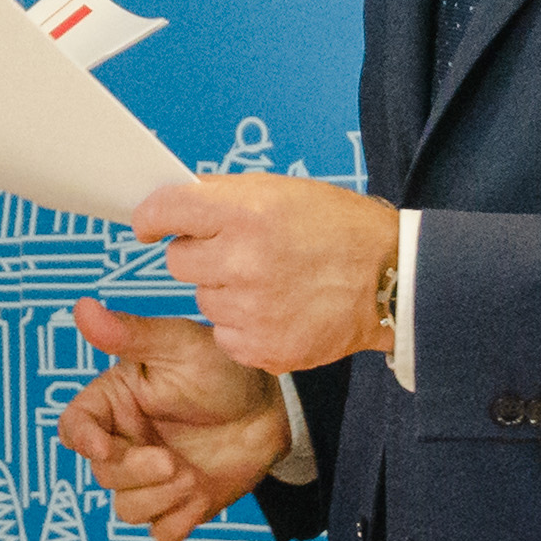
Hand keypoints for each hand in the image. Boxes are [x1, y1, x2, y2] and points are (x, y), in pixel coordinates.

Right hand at [57, 300, 288, 540]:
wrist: (274, 406)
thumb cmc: (223, 365)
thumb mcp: (178, 344)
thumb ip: (129, 334)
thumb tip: (81, 307)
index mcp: (115, 403)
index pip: (75, 427)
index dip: (82, 440)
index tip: (103, 447)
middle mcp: (126, 442)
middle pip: (103, 474)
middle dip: (136, 473)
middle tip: (173, 463)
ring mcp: (151, 477)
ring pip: (127, 508)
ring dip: (157, 499)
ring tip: (191, 478)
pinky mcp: (179, 503)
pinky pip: (162, 531)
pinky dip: (178, 519)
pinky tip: (200, 494)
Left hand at [132, 173, 394, 372]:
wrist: (391, 279)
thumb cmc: (338, 228)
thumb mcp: (281, 192)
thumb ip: (223, 196)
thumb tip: (169, 204)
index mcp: (245, 213)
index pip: (164, 212)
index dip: (151, 218)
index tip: (149, 224)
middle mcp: (243, 261)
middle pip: (176, 261)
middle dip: (199, 255)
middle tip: (238, 252)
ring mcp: (252, 309)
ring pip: (201, 300)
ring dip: (224, 291)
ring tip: (270, 282)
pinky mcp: (263, 348)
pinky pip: (224, 335)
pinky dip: (243, 326)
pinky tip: (277, 310)